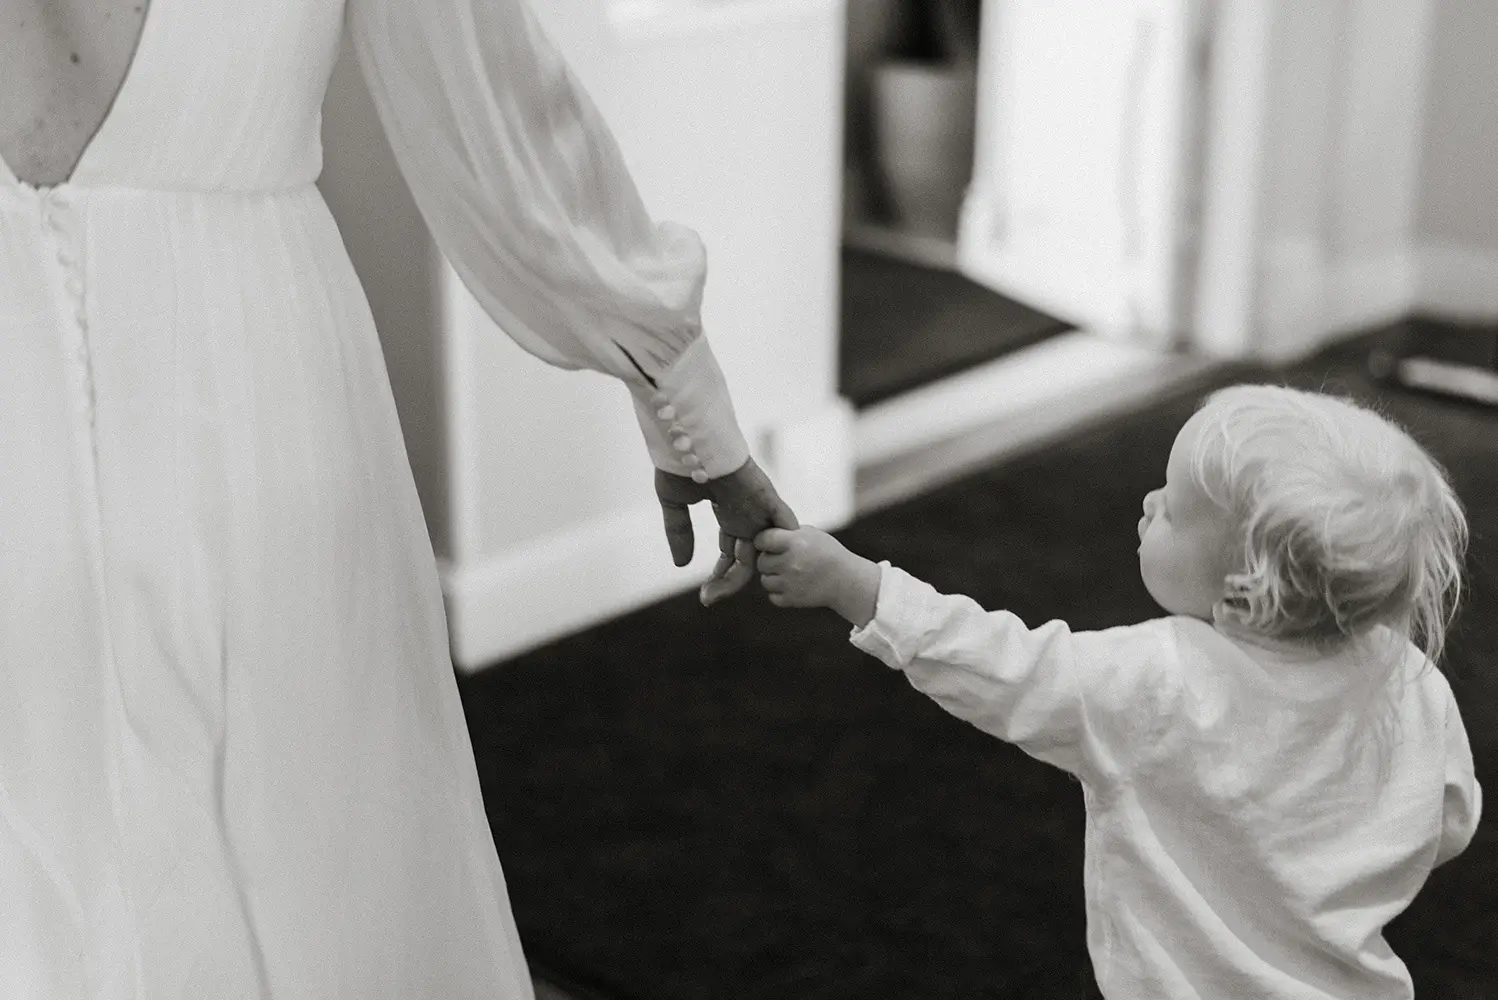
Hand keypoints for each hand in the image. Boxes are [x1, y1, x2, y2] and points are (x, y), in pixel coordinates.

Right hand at [655, 456, 798, 605]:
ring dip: (744, 575)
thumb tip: (681, 564)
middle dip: (728, 582)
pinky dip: (782, 546)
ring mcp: (758, 507)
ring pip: (762, 551)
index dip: (721, 575)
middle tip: (708, 598)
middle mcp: (746, 514)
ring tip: (719, 593)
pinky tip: (770, 568)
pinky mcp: (767, 498)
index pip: (732, 552)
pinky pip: (784, 527)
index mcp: (729, 513)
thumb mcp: (676, 505)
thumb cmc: (681, 463)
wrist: (687, 438)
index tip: (706, 593)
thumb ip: (680, 532)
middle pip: (746, 559)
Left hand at [754, 525, 880, 625]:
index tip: (770, 543)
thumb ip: (786, 532)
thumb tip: (761, 534)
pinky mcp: (792, 599)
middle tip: (782, 559)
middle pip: (761, 561)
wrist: (846, 580)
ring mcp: (790, 583)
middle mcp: (790, 562)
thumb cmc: (827, 552)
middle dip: (769, 560)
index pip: (762, 539)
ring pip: (765, 580)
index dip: (763, 541)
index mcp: (795, 542)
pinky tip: (792, 585)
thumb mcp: (810, 533)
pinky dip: (779, 592)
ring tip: (788, 572)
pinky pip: (772, 596)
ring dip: (773, 577)